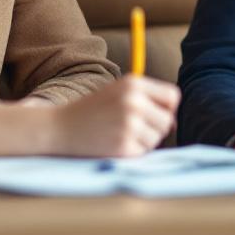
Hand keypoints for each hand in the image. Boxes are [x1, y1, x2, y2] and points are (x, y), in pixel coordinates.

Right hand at [0, 76, 178, 157]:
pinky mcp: (124, 146)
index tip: (154, 114)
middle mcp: (134, 101)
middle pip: (167, 120)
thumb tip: (174, 121)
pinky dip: (133, 151)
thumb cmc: (92, 110)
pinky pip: (144, 151)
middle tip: (131, 127)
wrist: (59, 128)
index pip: (172, 96)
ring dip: (144, 140)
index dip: (166, 107)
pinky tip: (114, 143)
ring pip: (157, 137)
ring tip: (120, 133)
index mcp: (134, 83)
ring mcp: (129, 124)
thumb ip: (146, 99)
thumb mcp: (118, 92)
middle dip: (154, 127)